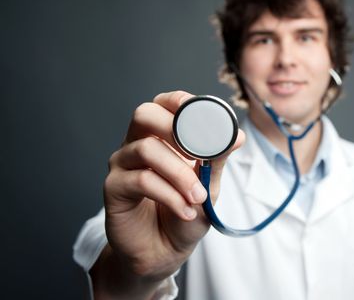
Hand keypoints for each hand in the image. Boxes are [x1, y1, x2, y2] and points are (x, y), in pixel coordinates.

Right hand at [91, 91, 243, 298]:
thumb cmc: (186, 212)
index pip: (164, 103)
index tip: (207, 119)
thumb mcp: (209, 185)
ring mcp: (122, 164)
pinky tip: (185, 211)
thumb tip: (237, 136)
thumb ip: (217, 159)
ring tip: (198, 197)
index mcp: (161, 136)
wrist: (165, 251)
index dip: (182, 103)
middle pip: (144, 114)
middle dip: (175, 129)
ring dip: (180, 174)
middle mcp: (137, 144)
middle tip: (198, 153)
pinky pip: (141, 180)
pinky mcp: (113, 188)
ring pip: (146, 149)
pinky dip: (169, 196)